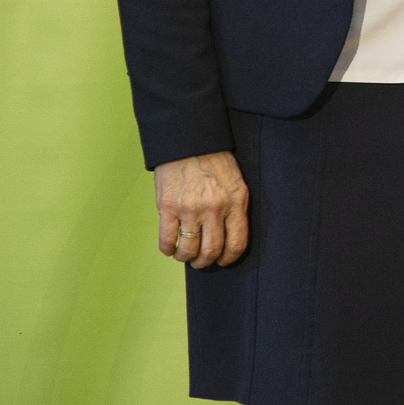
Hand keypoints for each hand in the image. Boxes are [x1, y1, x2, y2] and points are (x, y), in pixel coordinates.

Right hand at [153, 150, 249, 268]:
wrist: (190, 142)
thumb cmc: (215, 161)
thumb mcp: (236, 183)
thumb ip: (235, 209)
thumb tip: (229, 236)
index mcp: (236, 202)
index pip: (236, 243)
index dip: (229, 259)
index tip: (223, 261)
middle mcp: (215, 209)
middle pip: (211, 251)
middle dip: (205, 262)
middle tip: (201, 261)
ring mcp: (191, 209)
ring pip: (189, 249)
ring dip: (186, 258)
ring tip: (185, 255)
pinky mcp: (168, 207)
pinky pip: (167, 239)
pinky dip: (168, 249)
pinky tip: (170, 248)